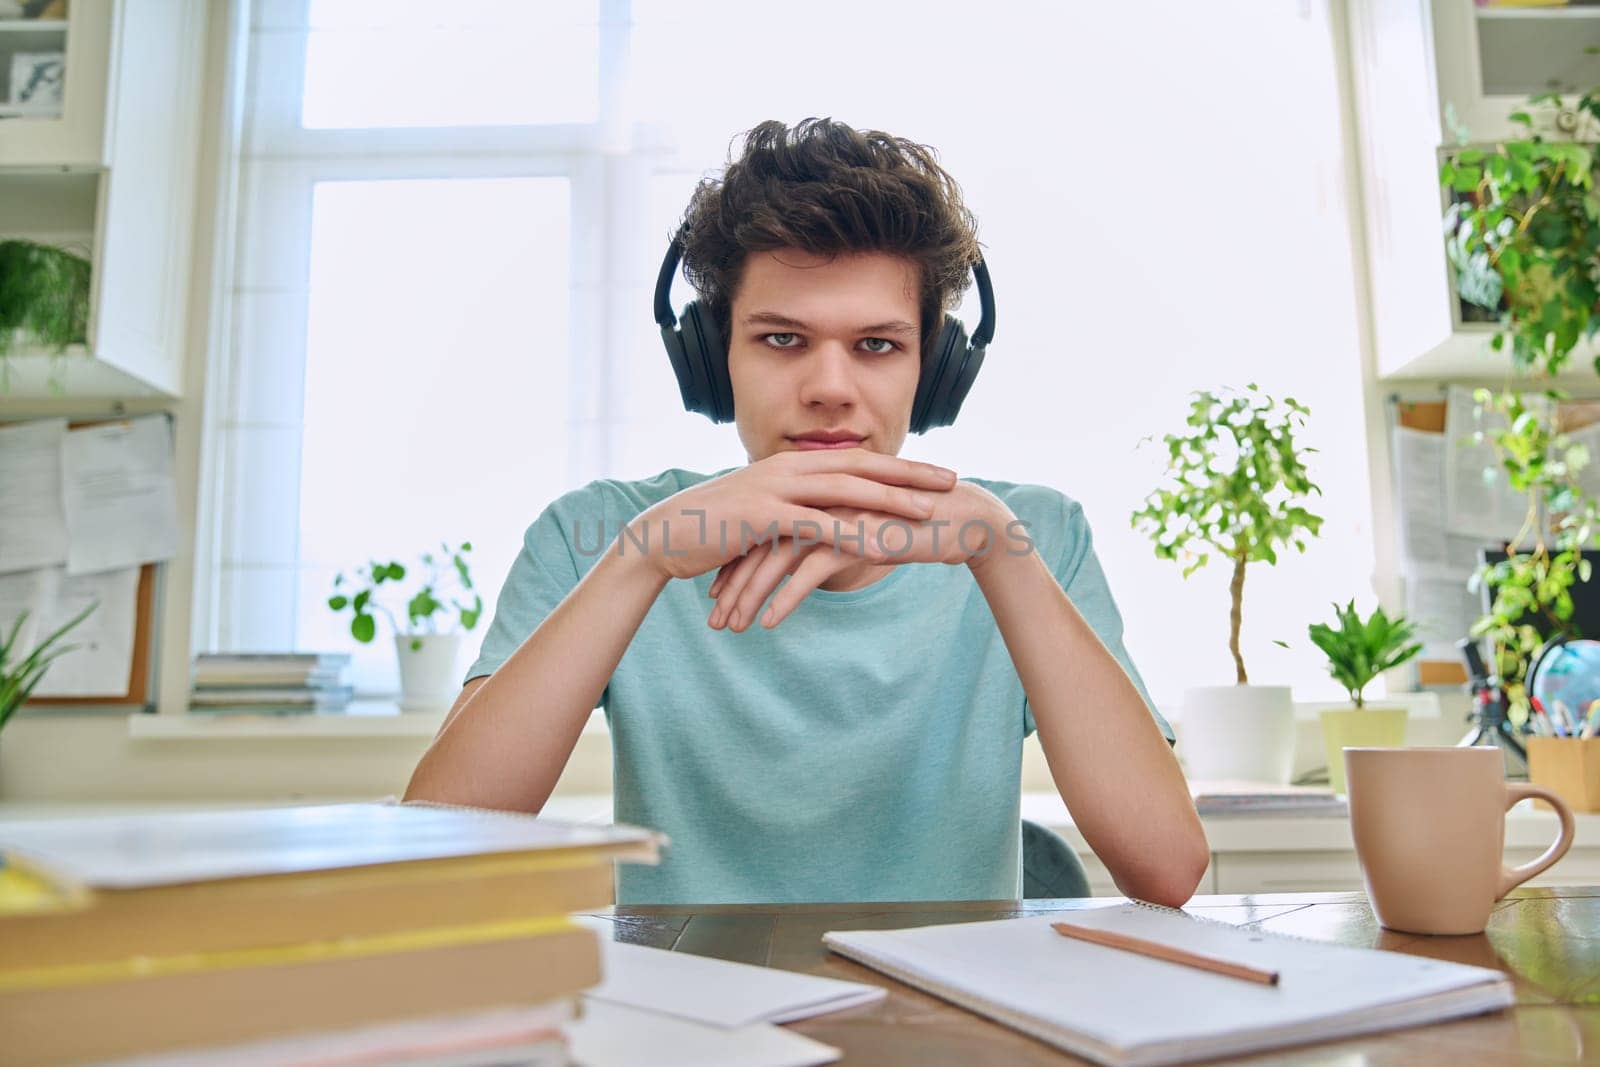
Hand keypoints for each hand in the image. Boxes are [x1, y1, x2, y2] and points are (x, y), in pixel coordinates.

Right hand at [625, 448, 958, 582]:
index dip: (900, 463)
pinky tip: (882, 550)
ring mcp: (776, 489)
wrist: (666, 536)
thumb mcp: (764, 513)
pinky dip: (852, 536)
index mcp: (793, 463)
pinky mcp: (763, 517)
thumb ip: (796, 510)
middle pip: (861, 466)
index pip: (857, 458)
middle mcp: (789, 467)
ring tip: (928, 512)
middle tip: (952, 481)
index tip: (936, 471)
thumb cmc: (716, 529)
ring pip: (845, 491)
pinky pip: (817, 526)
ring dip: (890, 501)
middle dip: (909, 473)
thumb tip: (826, 518)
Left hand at [706, 482, 1018, 630]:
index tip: (720, 595)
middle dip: (734, 584)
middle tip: (715, 618)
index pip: (765, 531)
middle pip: (762, 543)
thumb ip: (836, 539)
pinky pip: (809, 570)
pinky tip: (769, 623)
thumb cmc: (916, 529)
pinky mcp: (854, 534)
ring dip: (751, 595)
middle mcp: (820, 500)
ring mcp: (835, 515)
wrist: (964, 520)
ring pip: (778, 557)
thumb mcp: (866, 533)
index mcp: (817, 496)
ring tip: (733, 627)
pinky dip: (785, 598)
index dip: (739, 564)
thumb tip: (812, 562)